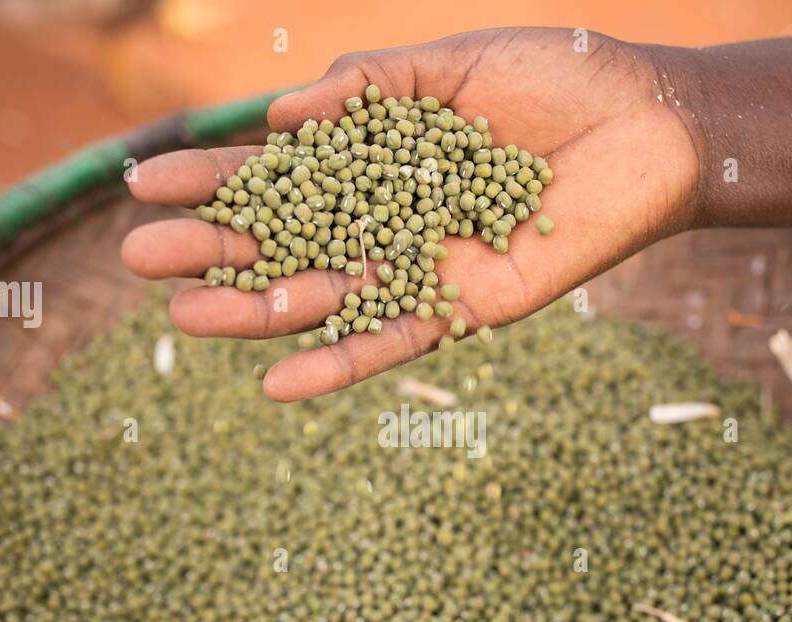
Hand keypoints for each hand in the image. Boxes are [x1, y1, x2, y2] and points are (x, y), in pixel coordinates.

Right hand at [121, 28, 699, 400]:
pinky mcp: (468, 308)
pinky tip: (277, 385)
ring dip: (255, 311)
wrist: (653, 126)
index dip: (214, 180)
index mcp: (379, 162)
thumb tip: (280, 115)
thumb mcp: (451, 65)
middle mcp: (391, 221)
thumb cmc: (560, 81)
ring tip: (182, 314)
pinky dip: (340, 366)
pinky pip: (396, 344)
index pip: (279, 175)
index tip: (142, 181)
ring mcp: (424, 268)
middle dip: (214, 249)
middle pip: (288, 244)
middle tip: (138, 255)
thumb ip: (369, 88)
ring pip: (327, 300)